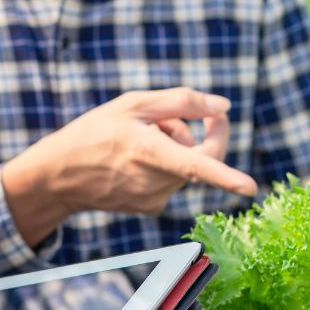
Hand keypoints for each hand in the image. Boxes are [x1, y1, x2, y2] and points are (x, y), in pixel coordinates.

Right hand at [3, 88, 257, 245]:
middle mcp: (155, 181)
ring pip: (186, 166)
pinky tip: (133, 162)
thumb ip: (182, 102)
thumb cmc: (95, 132)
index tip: (250, 188)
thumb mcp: (133, 103)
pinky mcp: (152, 208)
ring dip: (172, 147)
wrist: (59, 176)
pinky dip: (162, 166)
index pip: (196, 165)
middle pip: (199, 153)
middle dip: (189, 130)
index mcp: (150, 153)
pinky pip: (172, 179)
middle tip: (164, 116)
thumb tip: (223, 108)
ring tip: (136, 141)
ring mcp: (155, 199)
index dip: (226, 176)